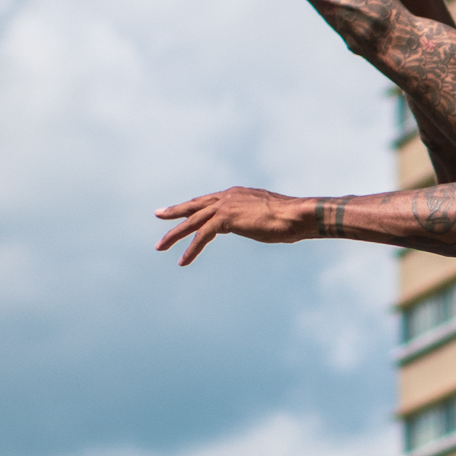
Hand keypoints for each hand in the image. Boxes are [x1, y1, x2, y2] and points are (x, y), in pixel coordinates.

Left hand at [155, 185, 314, 264]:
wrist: (297, 216)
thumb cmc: (290, 219)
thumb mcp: (267, 217)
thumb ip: (255, 219)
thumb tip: (258, 224)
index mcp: (237, 194)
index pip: (209, 200)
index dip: (195, 206)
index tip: (183, 210)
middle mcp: (228, 196)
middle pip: (195, 205)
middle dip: (175, 211)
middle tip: (158, 214)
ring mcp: (225, 206)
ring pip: (193, 221)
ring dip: (175, 234)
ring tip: (160, 247)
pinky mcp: (225, 220)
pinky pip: (202, 236)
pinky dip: (191, 250)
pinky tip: (183, 261)